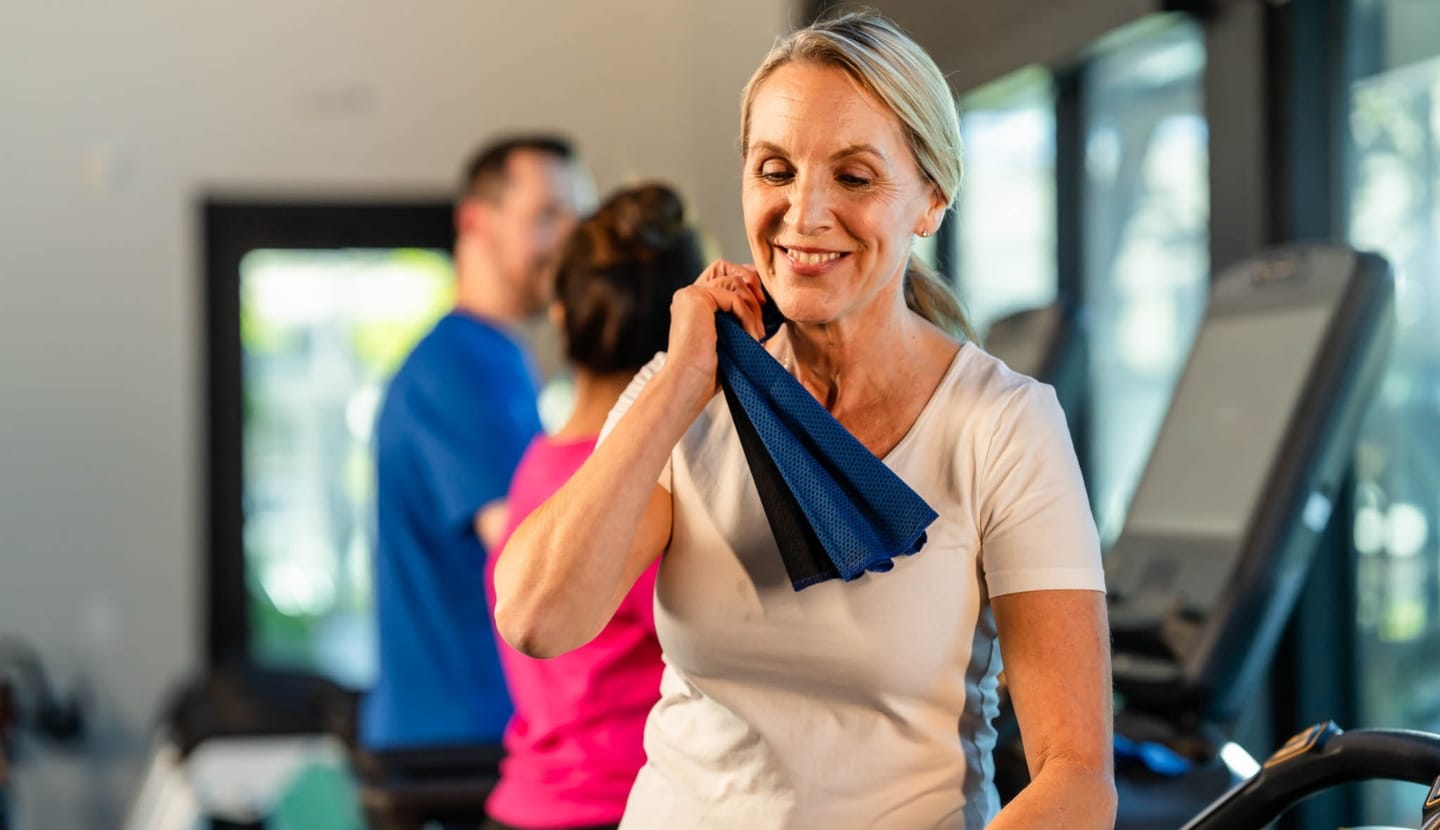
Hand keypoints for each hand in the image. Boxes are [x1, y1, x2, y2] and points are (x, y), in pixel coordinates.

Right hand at [664, 259, 766, 411]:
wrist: (689, 384)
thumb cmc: (708, 372)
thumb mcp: (729, 338)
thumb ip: (738, 317)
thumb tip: (765, 303)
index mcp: (694, 303)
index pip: (722, 273)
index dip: (746, 281)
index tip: (763, 305)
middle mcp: (689, 294)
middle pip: (728, 268)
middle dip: (752, 285)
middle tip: (764, 311)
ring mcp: (691, 294)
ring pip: (734, 281)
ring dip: (753, 308)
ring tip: (757, 334)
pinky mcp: (696, 297)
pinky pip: (734, 296)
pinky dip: (748, 316)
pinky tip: (751, 336)